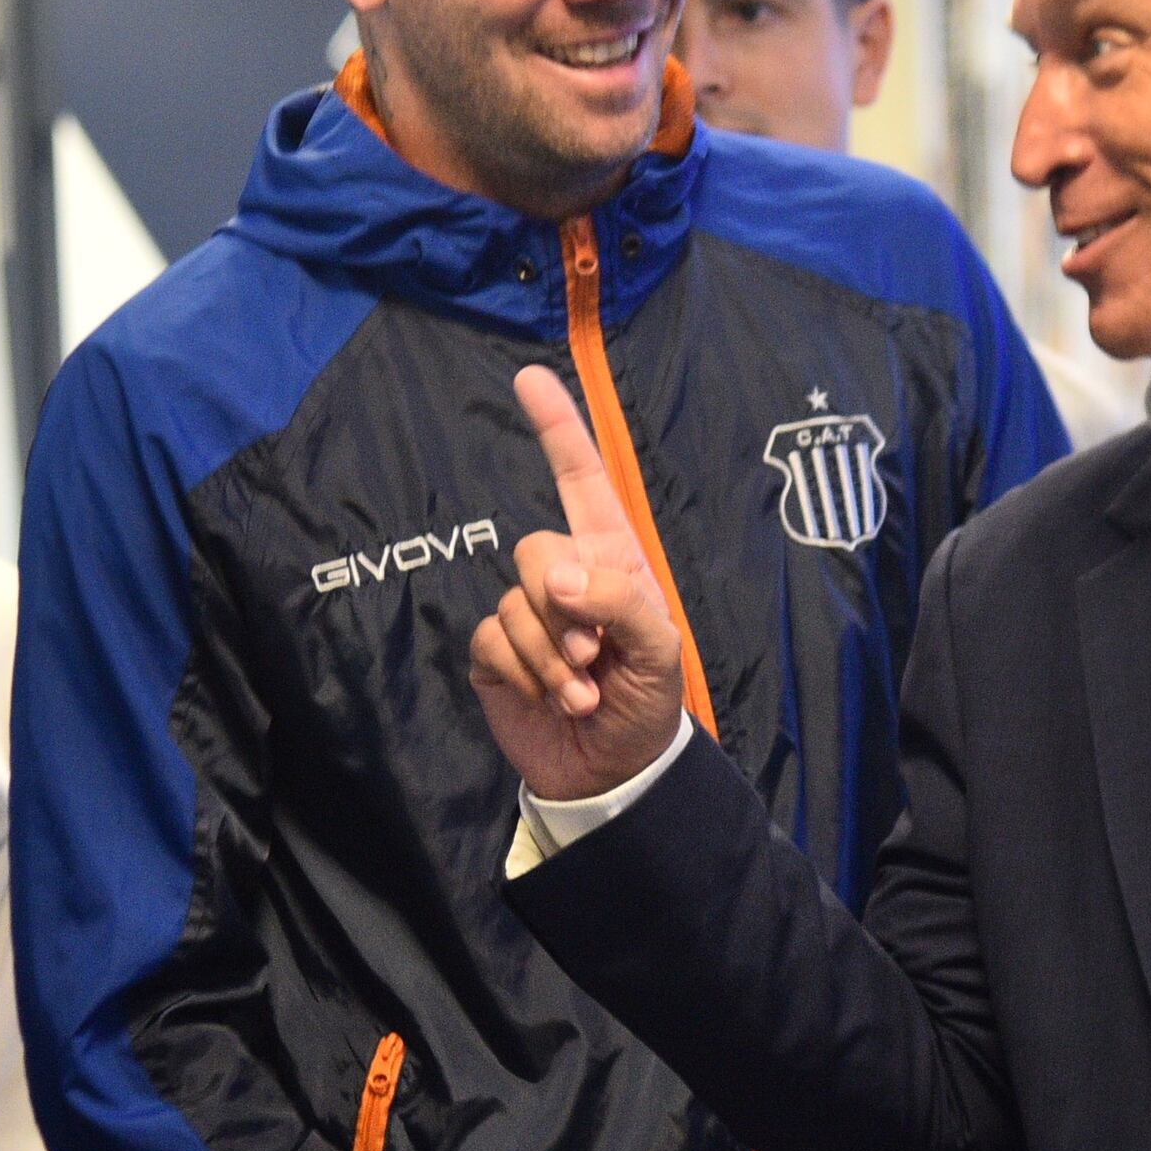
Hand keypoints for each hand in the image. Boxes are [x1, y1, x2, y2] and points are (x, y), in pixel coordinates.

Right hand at [467, 368, 694, 802]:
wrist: (613, 771)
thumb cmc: (648, 702)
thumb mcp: (658, 648)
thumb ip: (618, 599)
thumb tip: (555, 576)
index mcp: (610, 557)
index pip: (581, 480)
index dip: (557, 428)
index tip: (528, 378)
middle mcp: (564, 575)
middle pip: (536, 549)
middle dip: (564, 608)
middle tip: (595, 656)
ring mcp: (526, 614)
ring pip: (514, 603)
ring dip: (552, 659)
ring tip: (584, 691)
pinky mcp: (495, 653)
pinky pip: (491, 640)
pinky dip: (525, 676)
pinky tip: (554, 701)